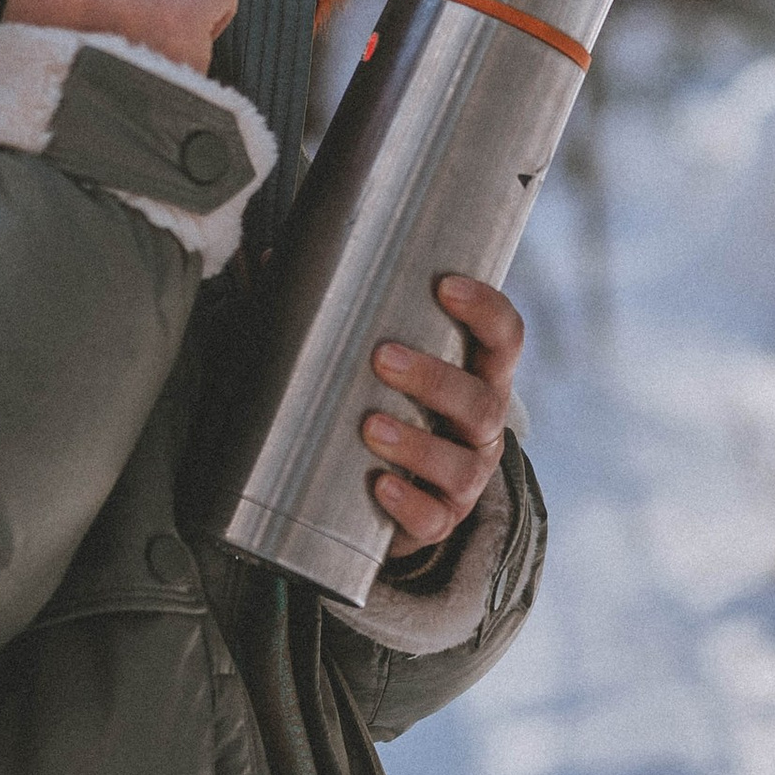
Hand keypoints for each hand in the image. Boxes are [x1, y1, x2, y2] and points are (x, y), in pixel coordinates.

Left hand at [363, 274, 522, 563]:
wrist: (399, 488)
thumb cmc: (390, 399)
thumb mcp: (382, 358)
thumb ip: (338, 309)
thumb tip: (269, 254)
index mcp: (478, 374)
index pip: (505, 337)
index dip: (486, 310)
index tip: (445, 285)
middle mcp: (483, 425)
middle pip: (481, 401)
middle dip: (434, 378)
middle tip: (383, 357)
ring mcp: (467, 477)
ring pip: (459, 463)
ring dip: (416, 443)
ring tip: (369, 425)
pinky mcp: (440, 520)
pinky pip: (433, 518)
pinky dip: (408, 503)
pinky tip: (379, 487)